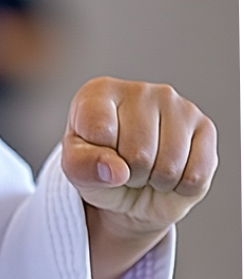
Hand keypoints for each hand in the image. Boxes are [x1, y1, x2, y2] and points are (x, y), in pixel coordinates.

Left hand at [61, 77, 216, 278]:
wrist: (128, 187)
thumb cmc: (97, 167)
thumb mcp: (75, 169)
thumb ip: (82, 167)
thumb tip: (116, 170)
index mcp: (100, 92)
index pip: (99, 131)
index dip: (96, 157)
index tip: (96, 152)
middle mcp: (141, 91)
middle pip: (138, 153)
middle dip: (128, 173)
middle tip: (123, 166)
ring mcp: (177, 105)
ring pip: (169, 167)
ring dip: (154, 181)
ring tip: (145, 169)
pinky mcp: (205, 127)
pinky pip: (195, 176)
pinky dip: (180, 187)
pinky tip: (170, 173)